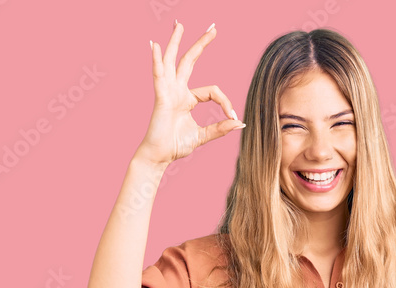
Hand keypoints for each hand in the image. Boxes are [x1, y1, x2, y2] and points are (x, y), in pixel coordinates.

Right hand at [138, 22, 244, 165]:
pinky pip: (159, 75)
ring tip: (180, 24)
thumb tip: (241, 123)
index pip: (212, 91)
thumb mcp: (203, 135)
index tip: (233, 116)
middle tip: (213, 28)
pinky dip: (156, 60)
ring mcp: (167, 91)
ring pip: (173, 61)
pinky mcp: (160, 97)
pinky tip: (155, 46)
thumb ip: (221, 128)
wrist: (159, 156)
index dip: (225, 101)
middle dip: (200, 44)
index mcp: (187, 99)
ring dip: (176, 42)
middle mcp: (177, 90)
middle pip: (189, 61)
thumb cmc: (176, 145)